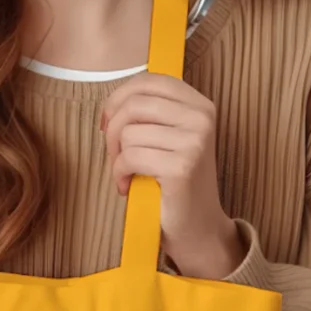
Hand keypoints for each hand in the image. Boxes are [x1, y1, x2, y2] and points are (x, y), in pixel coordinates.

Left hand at [102, 73, 244, 278]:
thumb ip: (152, 115)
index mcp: (200, 105)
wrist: (198, 229)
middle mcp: (201, 119)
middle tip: (114, 155)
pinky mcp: (181, 167)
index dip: (119, 98)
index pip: (149, 81)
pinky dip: (119, 174)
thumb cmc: (176, 185)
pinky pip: (130, 157)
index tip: (108, 122)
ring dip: (116, 158)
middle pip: (135, 104)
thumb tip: (113, 103)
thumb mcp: (170, 139)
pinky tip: (127, 187)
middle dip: (113, 130)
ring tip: (125, 175)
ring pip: (129, 133)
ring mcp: (194, 142)